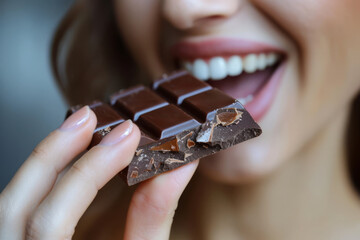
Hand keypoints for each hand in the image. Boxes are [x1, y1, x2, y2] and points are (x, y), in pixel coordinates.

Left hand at [0, 106, 197, 239]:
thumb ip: (152, 219)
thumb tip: (178, 168)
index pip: (53, 221)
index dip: (91, 171)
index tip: (129, 137)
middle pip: (15, 206)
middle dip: (55, 153)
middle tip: (90, 117)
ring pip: (8, 203)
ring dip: (43, 160)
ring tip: (77, 128)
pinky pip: (18, 206)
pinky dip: (41, 176)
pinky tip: (67, 159)